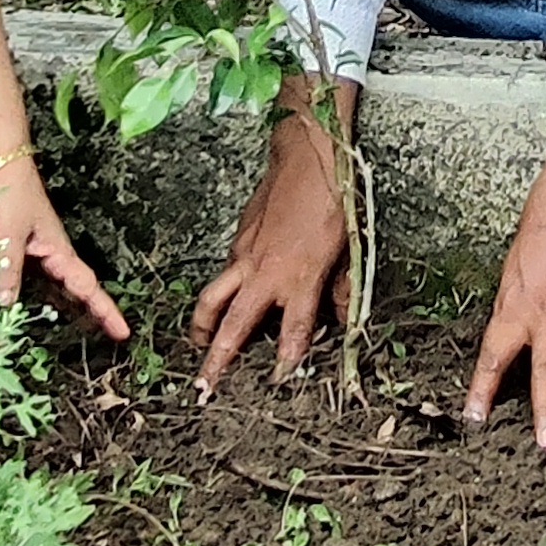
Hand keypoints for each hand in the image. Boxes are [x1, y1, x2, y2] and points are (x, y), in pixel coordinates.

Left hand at [0, 147, 133, 338]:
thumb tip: (6, 305)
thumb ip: (6, 270)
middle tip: (106, 337)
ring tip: (72, 329)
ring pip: (56, 283)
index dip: (106, 310)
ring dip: (65, 304)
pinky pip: (35, 274)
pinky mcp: (21, 242)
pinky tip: (23, 301)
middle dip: (93, 311)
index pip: (88, 286)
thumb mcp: (9, 235)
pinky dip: (36, 291)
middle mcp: (53, 251)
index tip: (123, 332)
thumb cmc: (12, 192)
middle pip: (78, 288)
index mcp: (59, 250)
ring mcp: (38, 247)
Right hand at [188, 82, 354, 388]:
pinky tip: (224, 303)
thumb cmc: (331, 201)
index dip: (285, 361)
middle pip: (235, 326)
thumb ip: (343, 290)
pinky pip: (223, 277)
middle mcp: (267, 274)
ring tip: (197, 347)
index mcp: (299, 279)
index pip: (292, 332)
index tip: (278, 382)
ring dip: (202, 328)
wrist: (307, 159)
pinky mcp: (238, 243)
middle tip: (204, 387)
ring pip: (213, 300)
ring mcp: (246, 258)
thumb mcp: (348, 250)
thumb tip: (343, 320)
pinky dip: (219, 296)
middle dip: (217, 360)